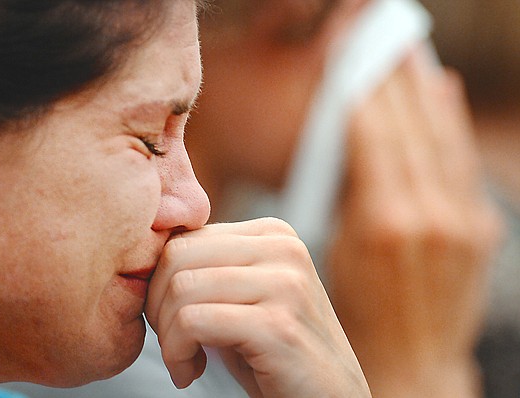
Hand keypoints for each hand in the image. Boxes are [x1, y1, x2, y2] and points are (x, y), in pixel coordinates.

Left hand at [146, 218, 370, 397]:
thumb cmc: (276, 351)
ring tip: (183, 361)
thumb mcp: (243, 296)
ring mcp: (285, 284)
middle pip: (178, 256)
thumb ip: (210, 268)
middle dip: (156, 304)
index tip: (168, 319)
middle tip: (170, 341)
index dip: (159, 282)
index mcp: (273, 234)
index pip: (185, 238)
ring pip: (182, 288)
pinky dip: (177, 353)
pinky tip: (189, 372)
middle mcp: (283, 249)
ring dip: (167, 336)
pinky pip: (193, 322)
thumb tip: (152, 256)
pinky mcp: (277, 325)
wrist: (327, 397)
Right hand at [326, 47, 502, 396]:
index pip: (371, 133)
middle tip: (376, 34)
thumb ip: (350, 195)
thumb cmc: (356, 320)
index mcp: (384, 222)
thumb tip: (354, 144)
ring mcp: (461, 219)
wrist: (411, 367)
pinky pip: (461, 160)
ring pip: (438, 135)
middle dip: (388, 76)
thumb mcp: (335, 256)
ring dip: (420, 88)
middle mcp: (429, 212)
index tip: (348, 55)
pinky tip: (441, 90)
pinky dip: (449, 120)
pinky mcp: (478, 228)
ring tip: (407, 49)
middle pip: (406, 125)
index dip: (358, 89)